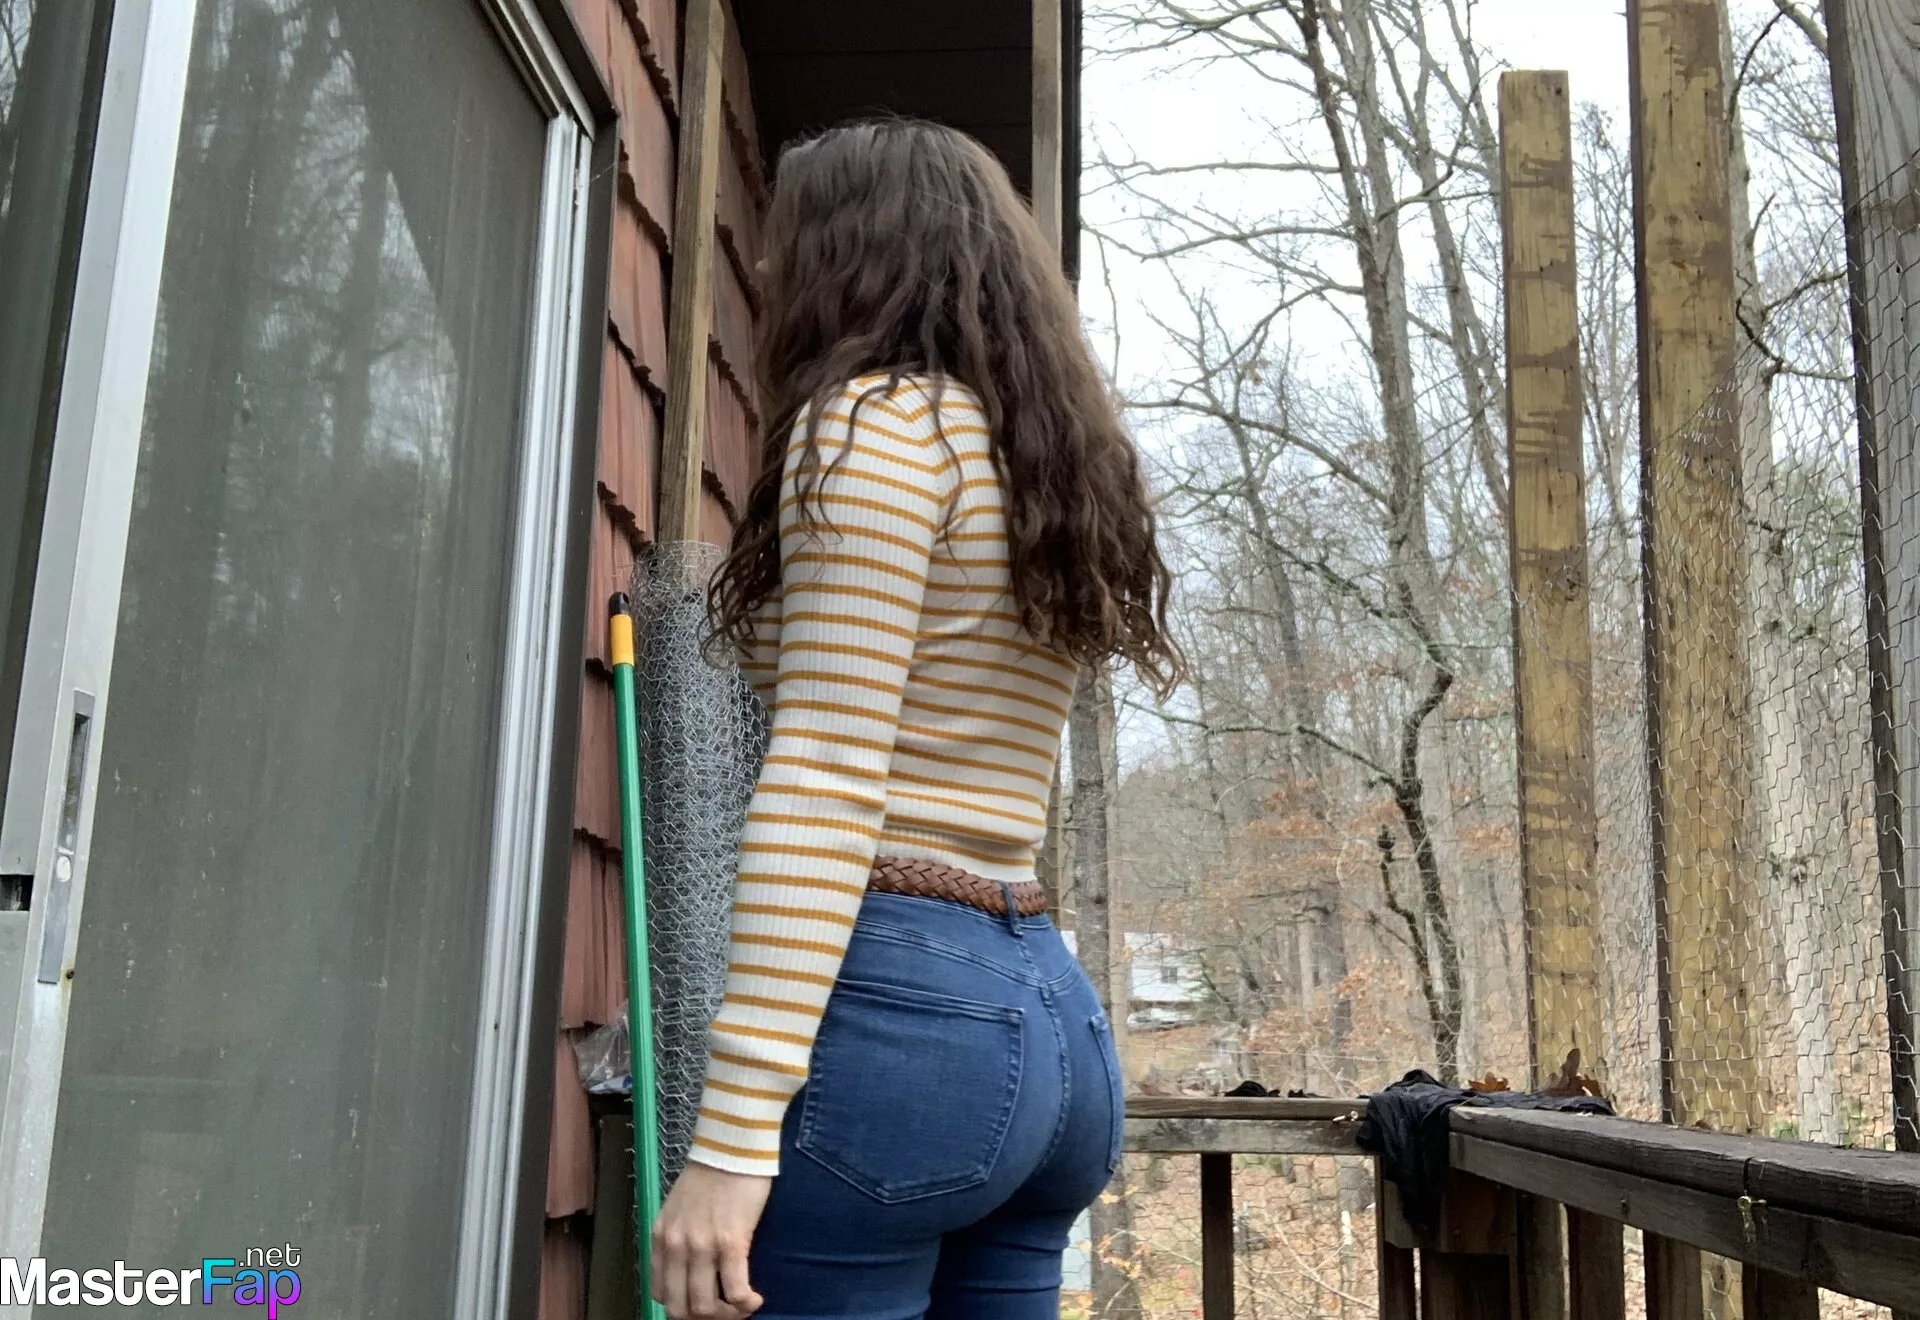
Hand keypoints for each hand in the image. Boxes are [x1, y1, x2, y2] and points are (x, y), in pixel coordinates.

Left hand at [650, 1161, 772, 1318]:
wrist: (732, 1146)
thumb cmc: (712, 1172)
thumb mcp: (678, 1207)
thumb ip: (678, 1236)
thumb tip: (691, 1268)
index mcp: (660, 1237)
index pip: (660, 1293)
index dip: (683, 1307)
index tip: (705, 1303)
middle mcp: (675, 1246)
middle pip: (679, 1308)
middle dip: (704, 1318)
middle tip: (725, 1310)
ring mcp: (700, 1246)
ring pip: (705, 1307)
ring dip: (727, 1315)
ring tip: (743, 1305)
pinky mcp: (730, 1242)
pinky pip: (734, 1291)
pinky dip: (745, 1303)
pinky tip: (755, 1298)